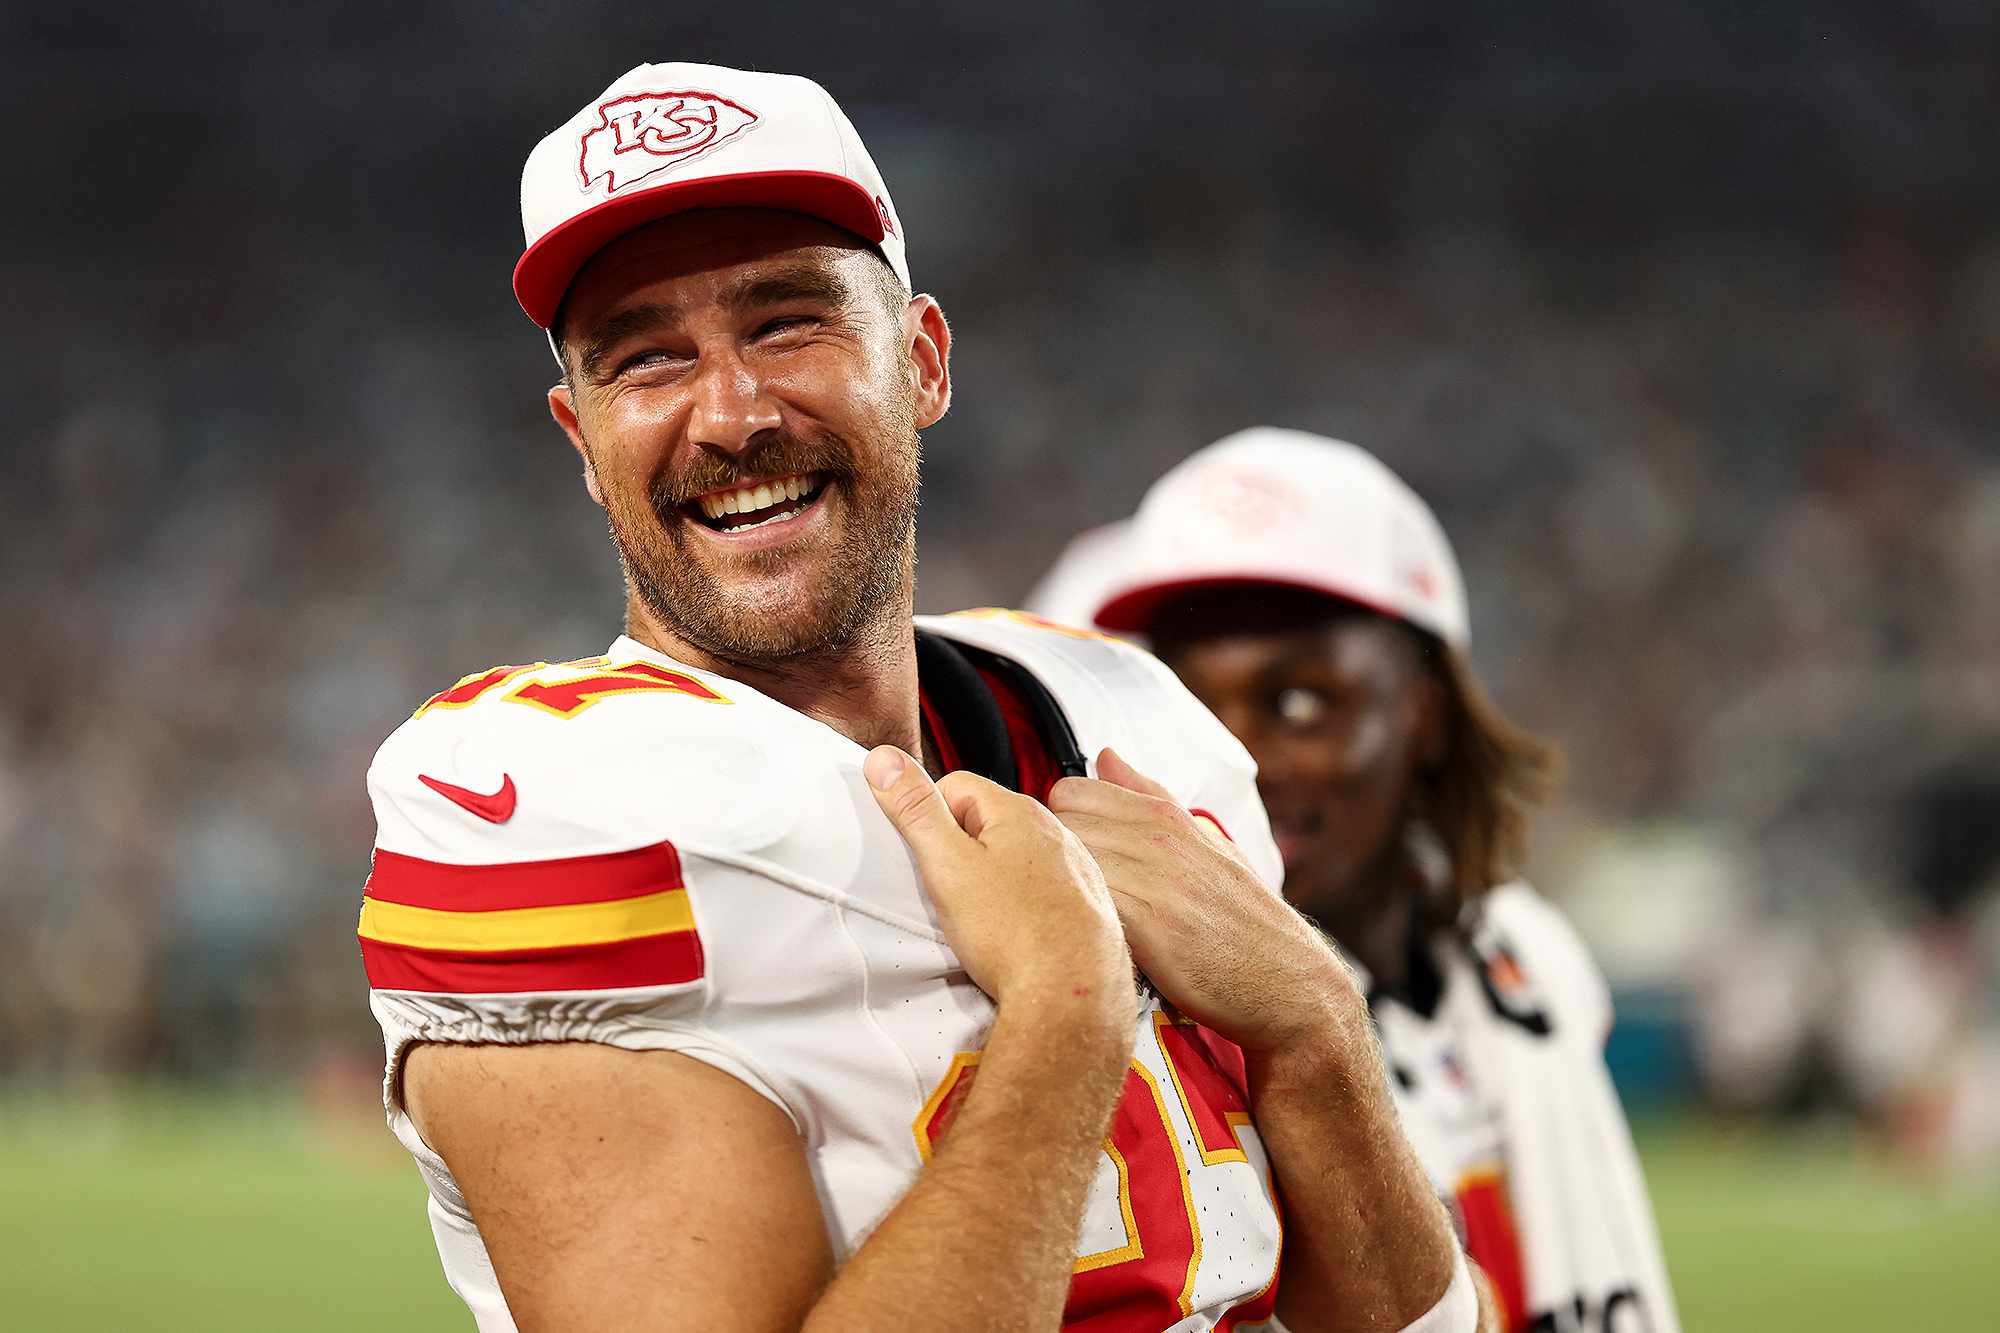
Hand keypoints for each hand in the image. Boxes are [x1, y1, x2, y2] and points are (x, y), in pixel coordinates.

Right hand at [865, 746, 1131, 1020]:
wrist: (1074, 994)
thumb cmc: (1017, 934)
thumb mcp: (947, 865)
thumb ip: (915, 809)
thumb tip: (885, 759)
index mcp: (1019, 811)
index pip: (955, 786)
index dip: (930, 819)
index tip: (927, 857)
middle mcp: (1055, 831)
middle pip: (986, 822)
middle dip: (960, 851)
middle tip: (950, 893)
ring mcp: (1075, 867)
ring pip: (1014, 858)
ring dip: (991, 879)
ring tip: (981, 919)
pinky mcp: (1084, 903)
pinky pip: (1039, 890)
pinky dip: (1021, 905)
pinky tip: (1013, 933)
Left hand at [1048, 747, 1359, 1055]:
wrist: (1285, 984)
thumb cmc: (1240, 919)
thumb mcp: (1203, 843)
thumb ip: (1148, 797)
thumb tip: (1106, 755)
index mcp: (1166, 816)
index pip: (1070, 791)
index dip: (1062, 824)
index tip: (1074, 855)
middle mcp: (1157, 839)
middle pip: (1059, 824)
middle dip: (1055, 855)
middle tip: (1072, 890)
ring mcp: (1152, 880)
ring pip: (1066, 861)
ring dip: (1062, 889)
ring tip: (1081, 916)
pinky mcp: (1146, 926)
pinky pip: (1085, 902)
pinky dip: (1078, 918)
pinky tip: (1092, 938)